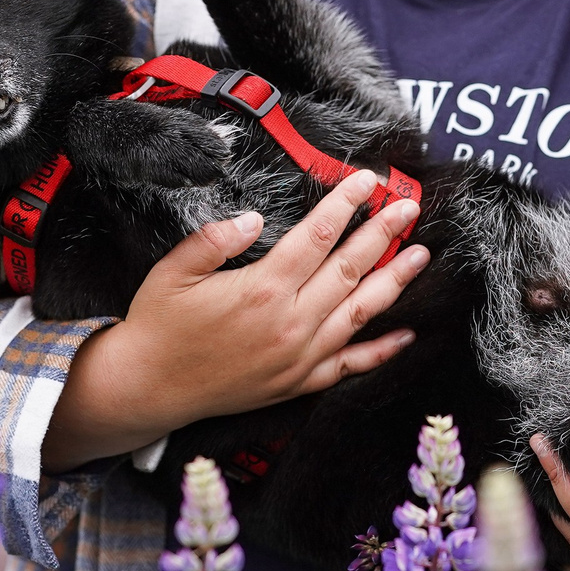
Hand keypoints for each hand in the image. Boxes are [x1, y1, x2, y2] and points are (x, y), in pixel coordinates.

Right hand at [43, 172, 428, 470]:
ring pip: (361, 312)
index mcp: (262, 289)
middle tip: (408, 208)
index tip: (368, 182)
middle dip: (383, 234)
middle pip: (350, 268)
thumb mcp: (174, 271)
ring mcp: (300, 356)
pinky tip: (406, 332)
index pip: (318, 236)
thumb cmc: (160, 326)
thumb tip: (253, 217)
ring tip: (420, 255)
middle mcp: (290, 323)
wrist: (150, 388)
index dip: (346, 204)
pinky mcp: (299, 382)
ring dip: (394, 281)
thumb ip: (215, 239)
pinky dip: (382, 349)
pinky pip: (351, 364)